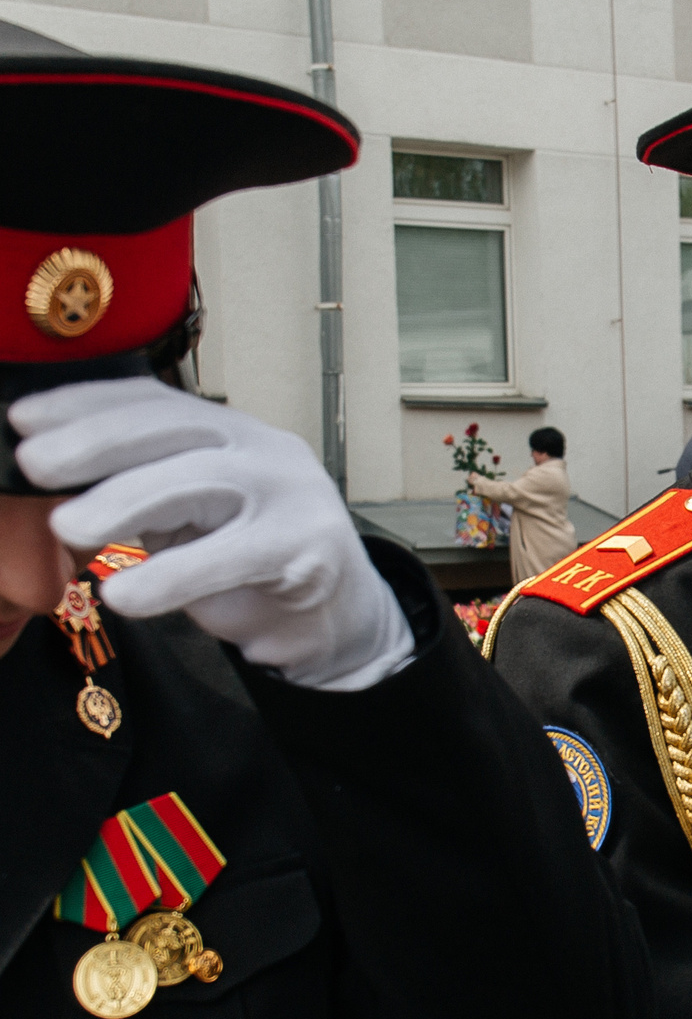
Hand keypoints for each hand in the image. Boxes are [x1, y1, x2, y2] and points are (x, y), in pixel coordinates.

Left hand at [10, 379, 413, 690]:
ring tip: (65, 527)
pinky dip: (170, 577)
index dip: (85, 404)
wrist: (332, 616)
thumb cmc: (245, 563)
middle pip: (173, 431)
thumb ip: (135, 487)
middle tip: (32, 465)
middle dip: (95, 443)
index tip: (22, 419)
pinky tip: (124, 594)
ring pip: (199, 482)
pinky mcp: (305, 549)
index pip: (153, 402)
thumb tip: (44, 474)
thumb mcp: (184, 515)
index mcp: (228, 432)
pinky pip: (230, 558)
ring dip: (124, 502)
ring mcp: (290, 495)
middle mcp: (262, 449)